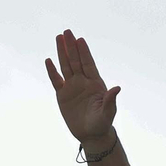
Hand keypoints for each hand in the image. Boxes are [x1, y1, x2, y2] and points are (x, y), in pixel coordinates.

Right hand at [45, 29, 120, 148]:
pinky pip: (56, 80)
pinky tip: (48, 60)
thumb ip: (110, 100)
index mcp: (95, 83)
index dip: (84, 52)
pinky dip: (52, 71)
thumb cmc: (102, 123)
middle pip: (76, 60)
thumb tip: (117, 88)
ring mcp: (72, 87)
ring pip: (66, 66)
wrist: (91, 134)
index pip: (88, 63)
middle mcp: (83, 82)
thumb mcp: (108, 112)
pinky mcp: (62, 95)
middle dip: (71, 46)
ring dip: (62, 53)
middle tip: (67, 31)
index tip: (80, 39)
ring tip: (58, 38)